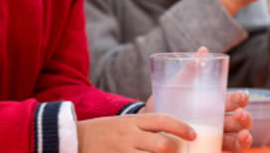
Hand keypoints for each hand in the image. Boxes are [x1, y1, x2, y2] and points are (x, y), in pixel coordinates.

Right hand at [76, 113, 194, 152]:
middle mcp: (129, 135)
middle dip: (174, 151)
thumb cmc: (107, 132)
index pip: (163, 119)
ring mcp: (122, 151)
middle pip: (162, 144)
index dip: (181, 126)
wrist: (76, 139)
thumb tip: (173, 134)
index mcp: (134, 121)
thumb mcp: (126, 124)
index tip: (193, 134)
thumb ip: (146, 128)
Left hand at [144, 48, 252, 150]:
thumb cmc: (166, 100)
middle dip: (245, 118)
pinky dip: (235, 150)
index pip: (233, 101)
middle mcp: (219, 120)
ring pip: (237, 139)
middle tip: (240, 115)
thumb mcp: (177, 84)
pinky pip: (225, 151)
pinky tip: (237, 147)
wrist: (148, 124)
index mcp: (215, 102)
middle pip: (239, 121)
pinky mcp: (208, 148)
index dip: (241, 99)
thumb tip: (203, 50)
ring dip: (245, 138)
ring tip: (244, 136)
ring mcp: (214, 137)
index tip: (243, 97)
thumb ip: (190, 69)